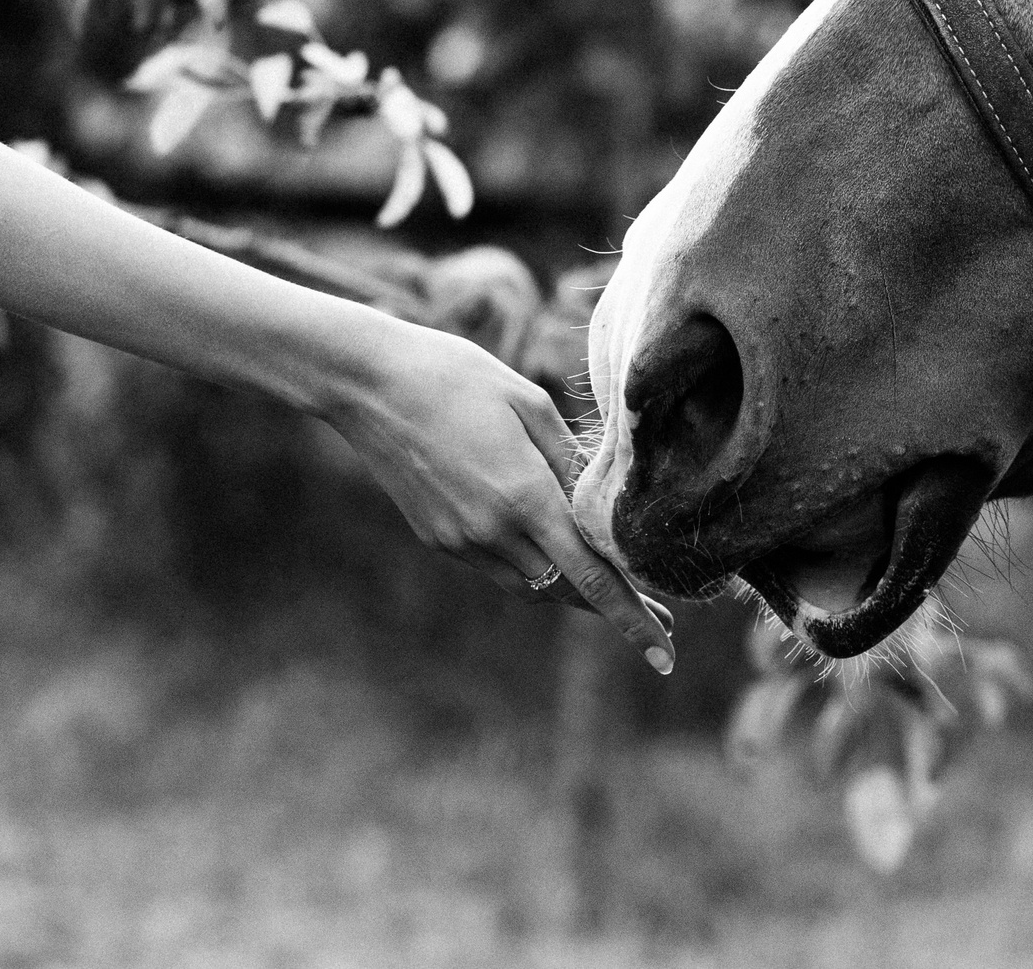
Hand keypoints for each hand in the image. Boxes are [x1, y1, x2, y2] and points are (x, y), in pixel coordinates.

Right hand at [318, 315, 674, 672]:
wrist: (368, 384)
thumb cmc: (456, 377)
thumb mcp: (528, 403)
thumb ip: (570, 458)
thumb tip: (602, 501)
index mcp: (525, 495)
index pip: (591, 577)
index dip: (632, 618)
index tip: (664, 654)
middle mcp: (493, 531)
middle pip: (568, 590)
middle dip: (615, 607)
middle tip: (662, 619)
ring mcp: (461, 540)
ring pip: (533, 585)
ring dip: (573, 590)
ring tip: (616, 588)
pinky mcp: (438, 539)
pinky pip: (499, 567)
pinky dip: (532, 566)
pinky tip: (551, 551)